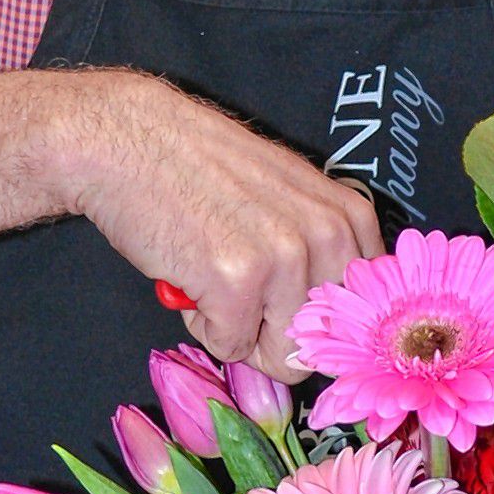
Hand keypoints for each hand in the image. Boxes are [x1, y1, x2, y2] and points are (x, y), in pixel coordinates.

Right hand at [67, 70, 382, 373]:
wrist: (131, 139)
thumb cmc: (201, 169)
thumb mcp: (288, 195)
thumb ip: (320, 247)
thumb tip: (331, 324)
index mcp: (349, 216)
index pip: (362, 310)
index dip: (316, 320)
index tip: (285, 307)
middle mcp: (328, 236)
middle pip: (321, 341)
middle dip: (275, 331)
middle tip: (238, 286)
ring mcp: (285, 258)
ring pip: (281, 354)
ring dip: (237, 328)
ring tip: (211, 274)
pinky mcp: (238, 281)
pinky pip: (230, 346)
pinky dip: (202, 324)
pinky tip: (189, 273)